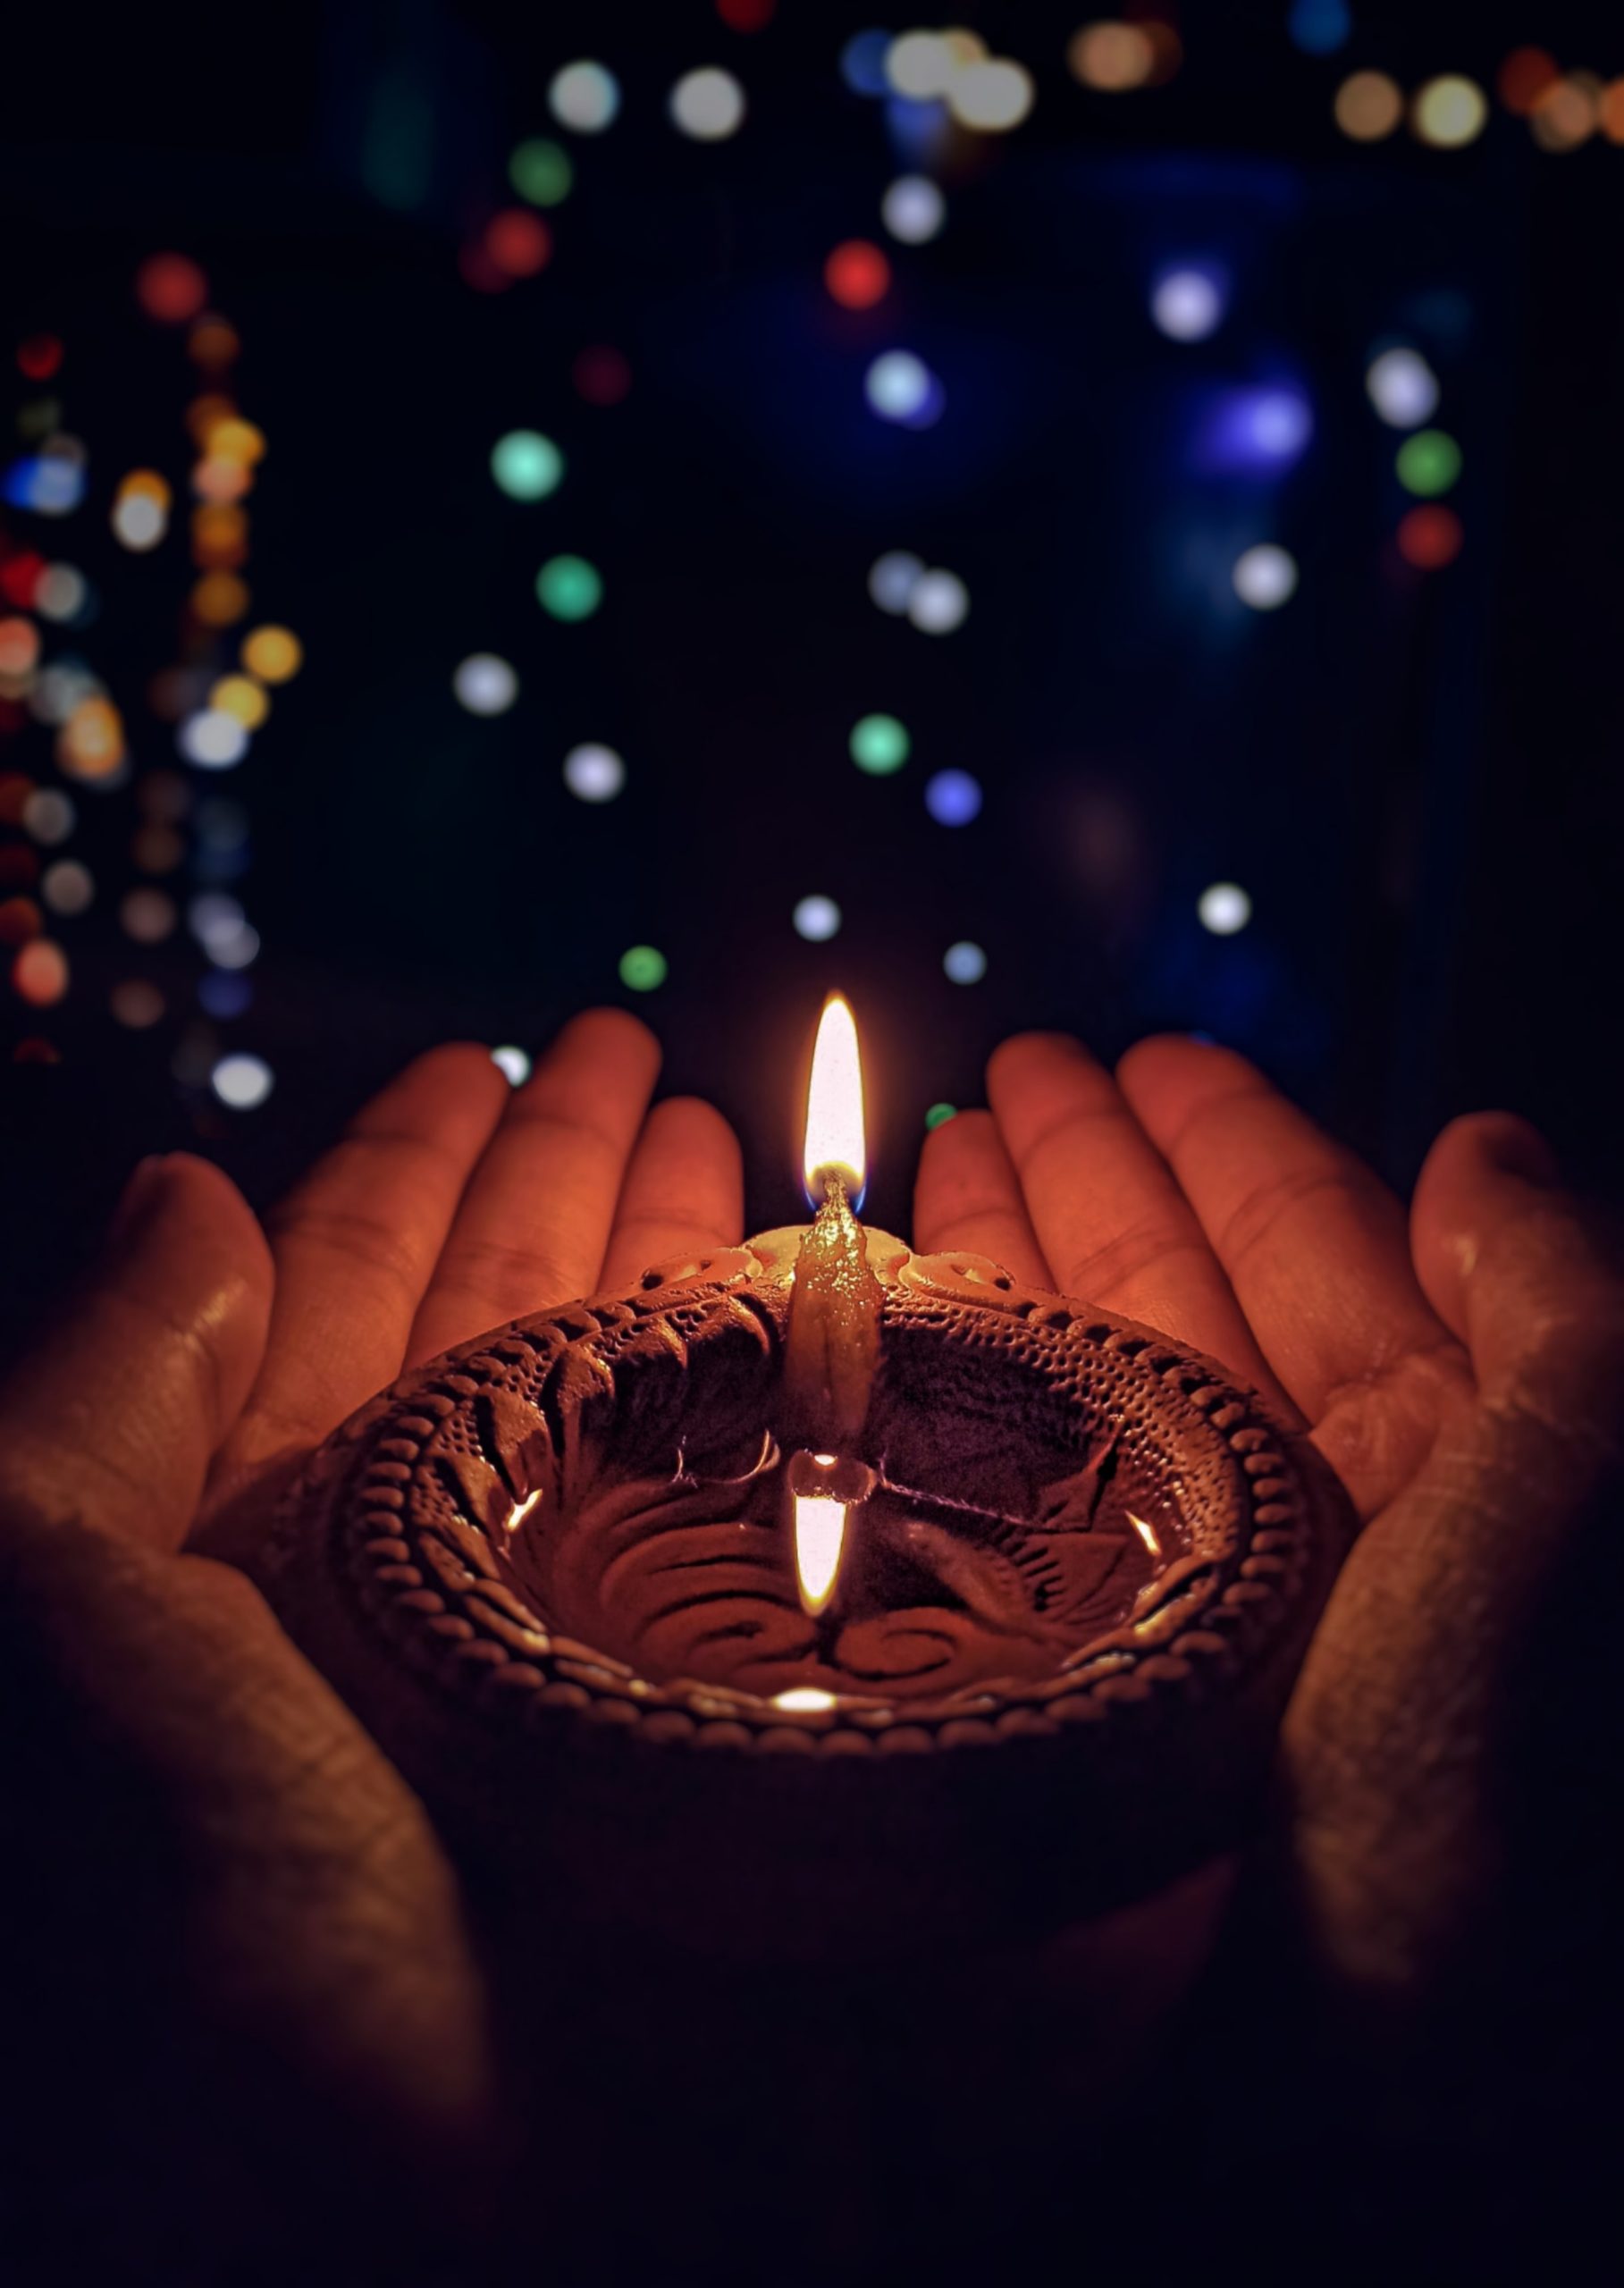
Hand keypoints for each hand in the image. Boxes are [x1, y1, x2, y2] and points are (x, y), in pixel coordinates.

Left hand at [0, 1011, 741, 2274]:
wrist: (454, 2281)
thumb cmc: (223, 1984)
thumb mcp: (70, 1660)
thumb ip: (98, 1416)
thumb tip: (177, 1187)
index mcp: (294, 1560)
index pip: (361, 1299)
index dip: (425, 1166)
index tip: (498, 1049)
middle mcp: (462, 1600)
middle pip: (537, 1338)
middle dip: (589, 1188)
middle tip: (652, 1059)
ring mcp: (630, 1671)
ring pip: (683, 1422)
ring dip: (718, 1280)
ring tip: (757, 1155)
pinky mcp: (775, 1752)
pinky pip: (824, 1543)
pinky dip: (861, 1430)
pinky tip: (892, 1330)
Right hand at [914, 1033, 1621, 2018]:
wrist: (1365, 2118)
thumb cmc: (1483, 1819)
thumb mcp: (1560, 1523)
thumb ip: (1553, 1320)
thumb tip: (1481, 1143)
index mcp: (1446, 1477)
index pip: (1325, 1255)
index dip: (1232, 1142)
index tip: (1141, 1050)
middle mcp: (1311, 1534)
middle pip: (1186, 1306)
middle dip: (1096, 1181)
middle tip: (1001, 1074)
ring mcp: (1185, 1611)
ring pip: (1087, 1396)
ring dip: (1017, 1270)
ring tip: (932, 1165)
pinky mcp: (1078, 1691)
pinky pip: (1008, 1509)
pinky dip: (957, 1411)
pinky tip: (895, 1337)